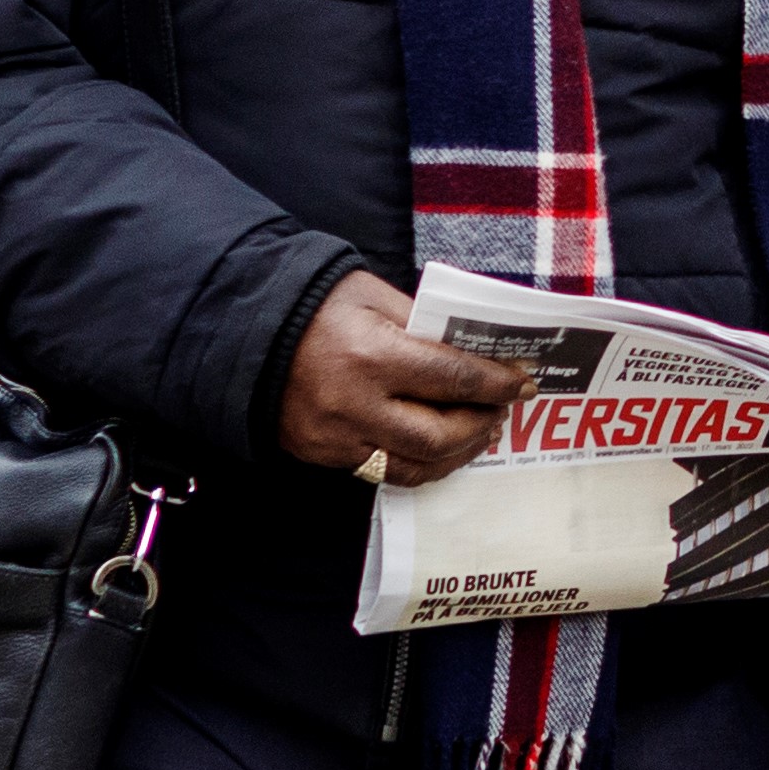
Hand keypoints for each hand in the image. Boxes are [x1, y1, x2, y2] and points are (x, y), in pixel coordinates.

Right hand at [273, 273, 523, 483]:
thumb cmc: (316, 307)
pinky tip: (442, 448)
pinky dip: (422, 464)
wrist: (244, 335)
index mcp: (373, 356)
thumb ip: (424, 324)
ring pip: (416, 465)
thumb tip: (475, 348)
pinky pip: (385, 472)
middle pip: (440, 434)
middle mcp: (356, 404)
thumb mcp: (373, 297)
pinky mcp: (324, 455)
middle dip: (482, 423)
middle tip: (503, 408)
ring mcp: (337, 437)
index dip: (496, 383)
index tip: (523, 382)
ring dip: (459, 453)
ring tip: (482, 432)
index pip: (452, 378)